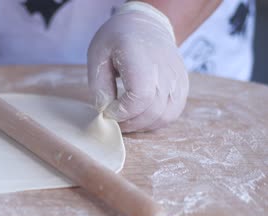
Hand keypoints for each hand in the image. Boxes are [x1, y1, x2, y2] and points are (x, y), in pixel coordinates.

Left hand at [87, 2, 188, 131]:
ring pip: (164, 117)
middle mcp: (165, 70)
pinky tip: (139, 116)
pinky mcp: (182, 86)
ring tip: (125, 119)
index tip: (108, 110)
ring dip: (142, 125)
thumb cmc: (118, 39)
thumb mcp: (98, 55)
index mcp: (142, 58)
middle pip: (153, 111)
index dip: (123, 112)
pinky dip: (155, 122)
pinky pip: (172, 114)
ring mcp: (177, 79)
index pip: (141, 97)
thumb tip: (104, 109)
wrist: (145, 25)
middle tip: (113, 118)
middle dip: (129, 123)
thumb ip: (99, 84)